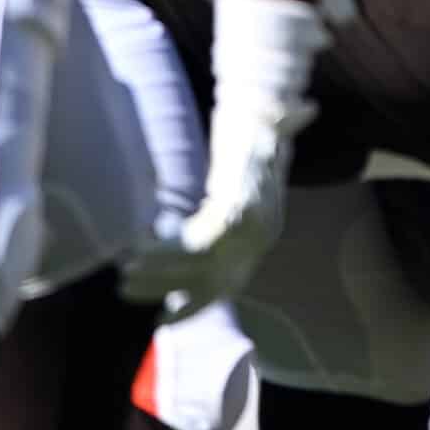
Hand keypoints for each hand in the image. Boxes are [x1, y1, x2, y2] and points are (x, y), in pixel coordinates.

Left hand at [122, 86, 311, 319]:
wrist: (266, 177)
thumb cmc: (257, 150)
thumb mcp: (267, 133)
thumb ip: (279, 122)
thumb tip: (304, 108)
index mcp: (253, 212)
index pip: (215, 233)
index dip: (179, 243)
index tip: (142, 244)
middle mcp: (251, 243)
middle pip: (203, 264)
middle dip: (163, 270)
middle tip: (124, 271)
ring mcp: (243, 261)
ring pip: (203, 286)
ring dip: (164, 290)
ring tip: (124, 287)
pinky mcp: (232, 273)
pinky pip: (208, 297)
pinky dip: (185, 310)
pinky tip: (159, 321)